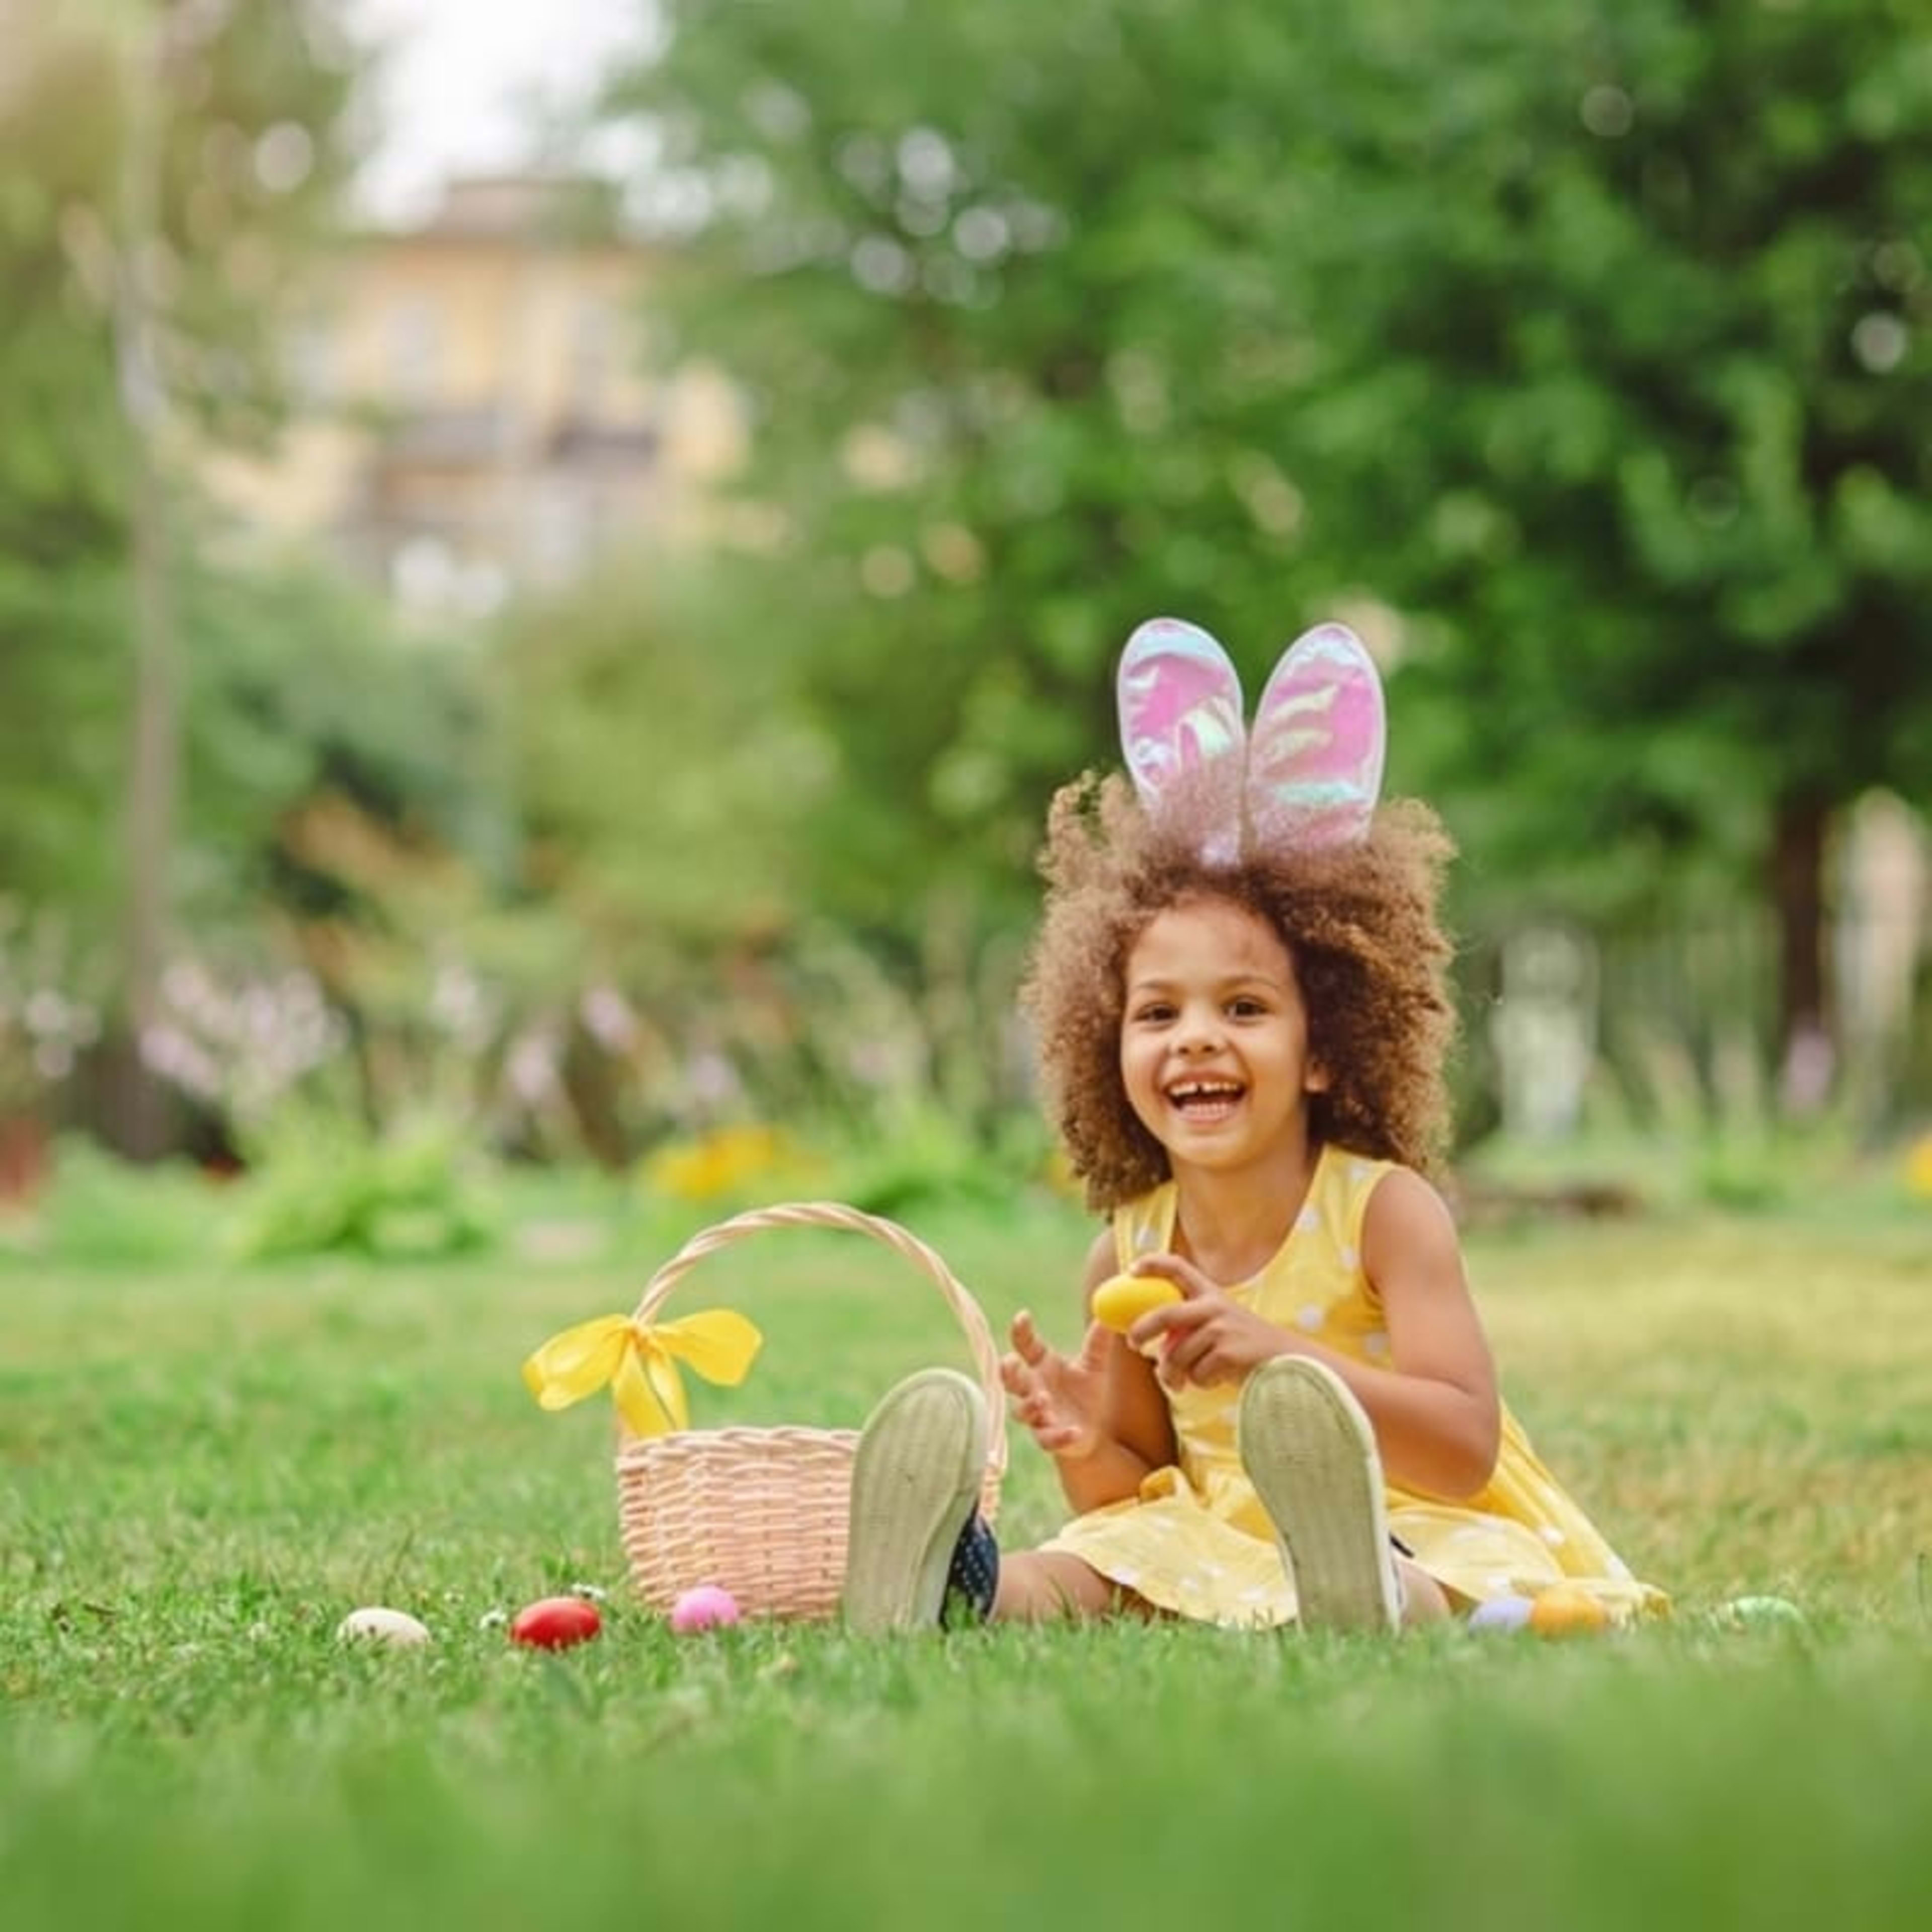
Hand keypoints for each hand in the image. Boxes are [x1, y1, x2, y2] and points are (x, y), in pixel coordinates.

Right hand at [1000, 1309, 1111, 1460]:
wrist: (1090, 1432)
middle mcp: (1032, 1389)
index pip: (1025, 1345)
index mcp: (1041, 1366)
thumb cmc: (1084, 1393)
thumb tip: (1106, 1315)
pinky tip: (1074, 1431)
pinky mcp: (1049, 1439)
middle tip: (1010, 1361)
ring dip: (1029, 1405)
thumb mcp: (1094, 1366)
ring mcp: (1037, 1416)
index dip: (1021, 1331)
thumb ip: (1097, 1343)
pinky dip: (1059, 1436)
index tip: (1022, 1315)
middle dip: (1007, 1371)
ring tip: (1043, 1399)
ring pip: (1022, 1412)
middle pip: (1010, 1380)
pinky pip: (1048, 1439)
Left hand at [1126, 1254, 1291, 1390]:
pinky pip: (1196, 1374)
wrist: (1286, 1361)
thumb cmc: (1243, 1347)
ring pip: (1177, 1355)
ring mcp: (1222, 1329)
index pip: (1179, 1267)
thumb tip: (1152, 1351)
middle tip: (1133, 1344)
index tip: (1131, 1270)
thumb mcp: (1218, 1326)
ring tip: (1182, 1381)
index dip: (1153, 1264)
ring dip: (1174, 1374)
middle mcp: (1214, 1306)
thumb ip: (1188, 1329)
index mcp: (1211, 1293)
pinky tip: (1216, 1378)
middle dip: (1142, 1330)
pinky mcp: (1228, 1353)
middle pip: (1164, 1314)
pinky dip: (1200, 1382)